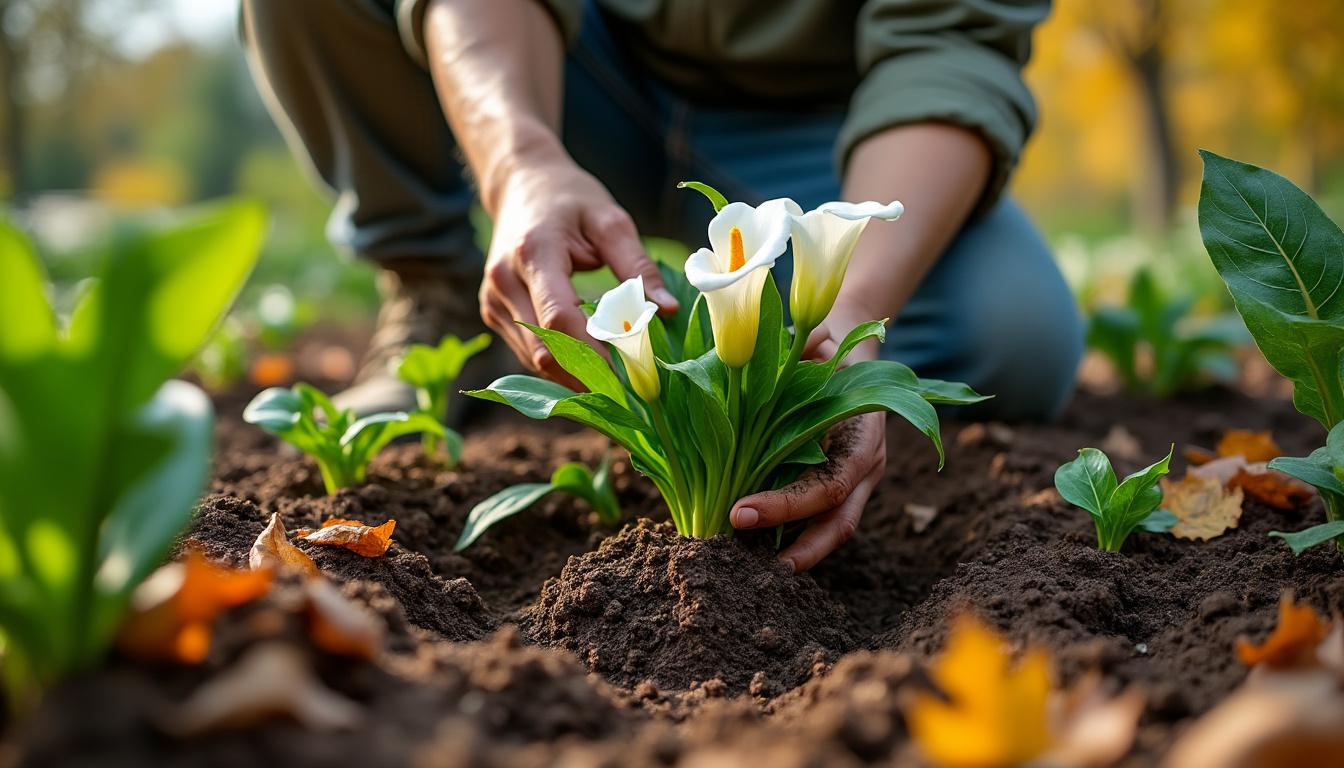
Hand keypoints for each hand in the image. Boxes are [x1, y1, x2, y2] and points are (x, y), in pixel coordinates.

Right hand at [480, 159, 678, 386]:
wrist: (521, 185)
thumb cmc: (571, 200)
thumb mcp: (611, 221)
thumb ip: (638, 266)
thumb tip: (668, 310)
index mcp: (534, 253)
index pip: (560, 317)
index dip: (594, 353)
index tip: (632, 376)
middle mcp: (504, 281)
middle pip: (544, 348)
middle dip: (587, 376)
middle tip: (631, 397)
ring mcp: (493, 301)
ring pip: (534, 358)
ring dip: (573, 376)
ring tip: (617, 390)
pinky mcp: (493, 313)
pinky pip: (528, 351)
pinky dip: (559, 364)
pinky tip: (592, 372)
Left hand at [729, 308, 886, 571]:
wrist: (847, 355)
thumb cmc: (827, 347)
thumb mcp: (821, 339)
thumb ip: (811, 341)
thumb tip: (801, 340)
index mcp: (865, 435)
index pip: (829, 484)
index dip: (788, 504)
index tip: (739, 512)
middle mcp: (867, 466)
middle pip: (838, 523)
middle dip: (796, 548)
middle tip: (741, 560)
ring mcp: (856, 482)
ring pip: (831, 530)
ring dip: (794, 553)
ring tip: (746, 571)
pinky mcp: (838, 487)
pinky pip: (817, 520)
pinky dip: (788, 536)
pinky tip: (751, 548)